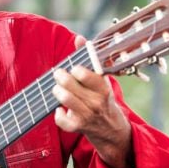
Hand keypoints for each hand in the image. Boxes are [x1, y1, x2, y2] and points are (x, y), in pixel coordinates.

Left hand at [52, 36, 133, 167]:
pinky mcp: (79, 127)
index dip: (77, 70)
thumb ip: (89, 58)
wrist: (112, 129)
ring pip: (66, 100)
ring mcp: (88, 115)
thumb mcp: (101, 80)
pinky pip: (63, 121)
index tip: (74, 69)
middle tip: (58, 74)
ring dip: (58, 92)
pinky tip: (59, 109)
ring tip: (57, 88)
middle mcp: (97, 102)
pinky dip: (58, 115)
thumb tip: (79, 38)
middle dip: (61, 77)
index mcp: (104, 88)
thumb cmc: (102, 98)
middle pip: (72, 86)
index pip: (88, 75)